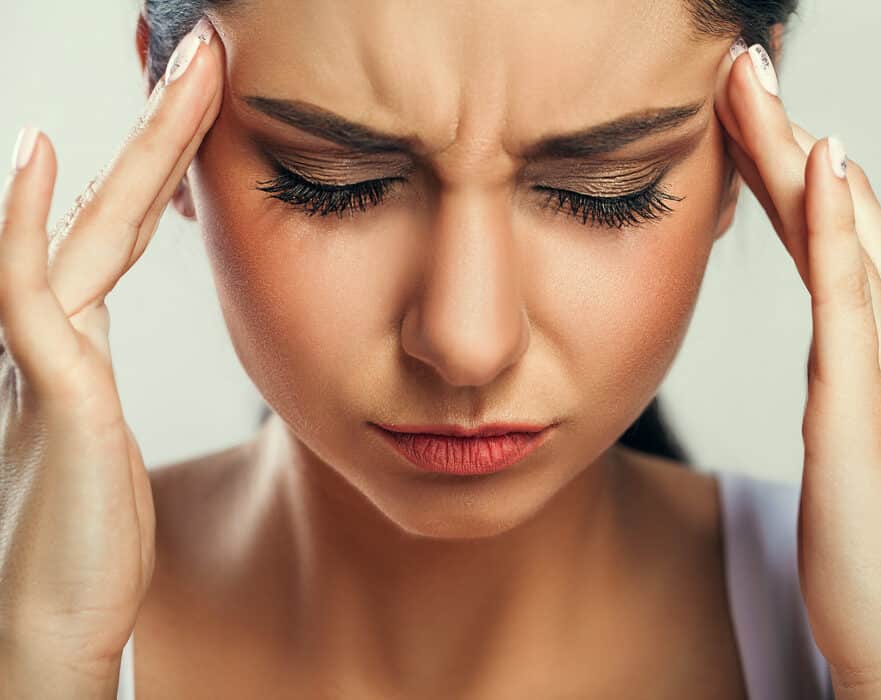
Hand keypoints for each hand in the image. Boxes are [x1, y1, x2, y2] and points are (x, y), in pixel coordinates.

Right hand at [0, 16, 222, 687]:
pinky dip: (24, 225)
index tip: (201, 105)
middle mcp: (62, 336)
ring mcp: (51, 357)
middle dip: (162, 132)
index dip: (161, 166)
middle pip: (116, 210)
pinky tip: (34, 160)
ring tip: (182, 74)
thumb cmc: (88, 543)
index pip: (126, 232)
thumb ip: (96, 385)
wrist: (52, 621)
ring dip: (139, 150)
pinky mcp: (53, 392)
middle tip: (205, 55)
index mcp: (85, 345)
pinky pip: (32, 292)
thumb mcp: (106, 442)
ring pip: (91, 229)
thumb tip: (94, 344)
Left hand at [713, 39, 880, 697]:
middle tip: (745, 66)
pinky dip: (844, 230)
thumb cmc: (867, 544)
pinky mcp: (866, 407)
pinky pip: (854, 300)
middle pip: (838, 213)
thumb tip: (824, 335)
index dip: (788, 166)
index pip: (831, 232)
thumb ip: (838, 376)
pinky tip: (829, 171)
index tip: (743, 111)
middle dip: (789, 134)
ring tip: (761, 85)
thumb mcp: (846, 439)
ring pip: (844, 234)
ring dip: (802, 154)